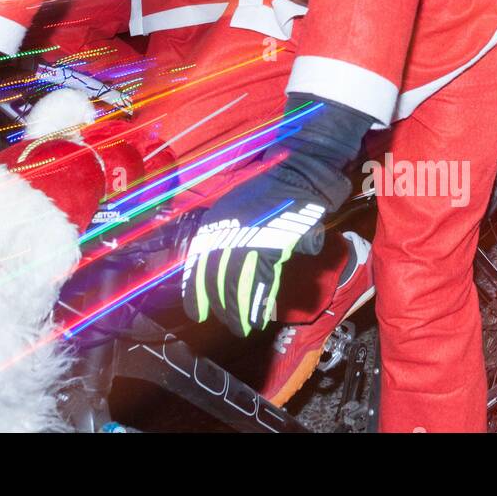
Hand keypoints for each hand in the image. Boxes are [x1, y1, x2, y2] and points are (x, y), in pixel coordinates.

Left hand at [180, 96, 372, 335]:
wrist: (301, 170)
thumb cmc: (274, 191)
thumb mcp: (240, 209)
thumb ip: (233, 235)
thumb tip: (230, 268)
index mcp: (217, 221)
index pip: (198, 261)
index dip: (195, 289)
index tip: (195, 312)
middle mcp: (227, 227)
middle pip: (216, 275)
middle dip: (221, 304)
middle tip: (231, 325)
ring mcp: (248, 233)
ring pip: (237, 280)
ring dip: (240, 307)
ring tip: (244, 325)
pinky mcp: (272, 239)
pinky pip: (261, 276)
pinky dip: (259, 297)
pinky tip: (259, 313)